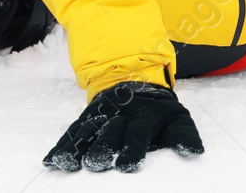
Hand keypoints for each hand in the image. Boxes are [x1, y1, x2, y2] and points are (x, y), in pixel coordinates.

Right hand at [43, 80, 203, 172]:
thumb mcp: (177, 118)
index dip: (133, 149)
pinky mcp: (86, 118)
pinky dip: (60, 146)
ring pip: (87, 131)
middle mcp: (119, 115)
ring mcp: (100, 115)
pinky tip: (50, 162)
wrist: (136, 79)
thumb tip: (195, 151)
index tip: (127, 166)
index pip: (138, 133)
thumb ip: (185, 135)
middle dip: (102, 148)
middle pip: (108, 132)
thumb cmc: (158, 110)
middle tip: (96, 163)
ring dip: (76, 148)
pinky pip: (71, 132)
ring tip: (66, 165)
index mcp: (144, 117)